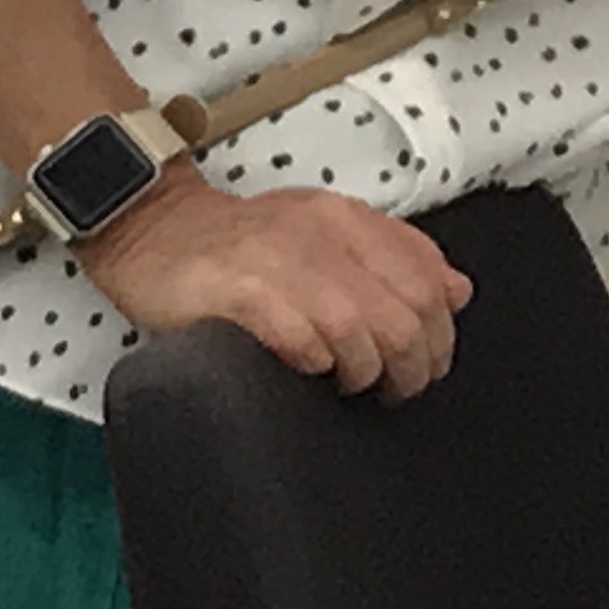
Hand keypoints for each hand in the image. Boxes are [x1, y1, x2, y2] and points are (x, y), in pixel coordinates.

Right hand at [80, 170, 475, 399]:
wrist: (152, 226)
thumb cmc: (241, 243)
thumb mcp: (326, 232)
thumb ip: (393, 256)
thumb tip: (456, 292)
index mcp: (351, 219)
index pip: (428, 277)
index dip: (441, 330)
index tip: (431, 361)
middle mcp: (324, 235)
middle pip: (404, 310)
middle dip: (413, 362)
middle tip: (399, 388)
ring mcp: (281, 261)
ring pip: (360, 329)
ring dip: (365, 369)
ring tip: (353, 382)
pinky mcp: (239, 292)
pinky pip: (301, 338)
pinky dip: (315, 362)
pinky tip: (309, 369)